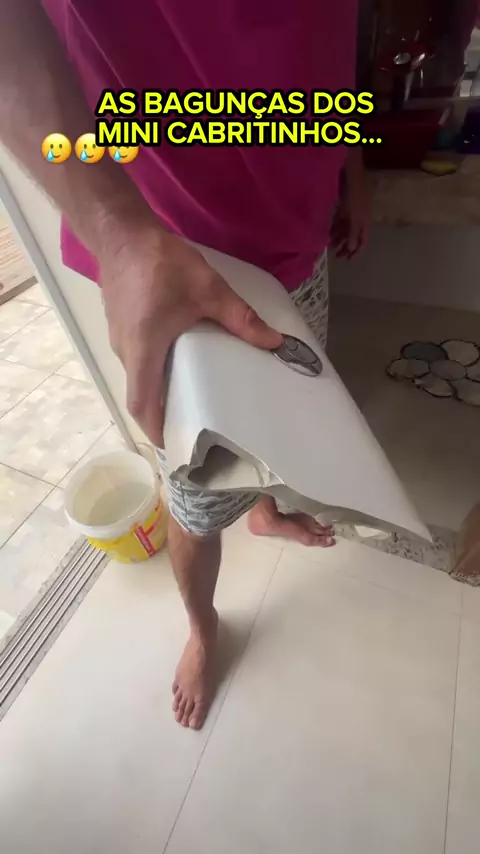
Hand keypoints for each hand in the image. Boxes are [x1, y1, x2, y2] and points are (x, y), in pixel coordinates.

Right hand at [98, 220, 282, 445]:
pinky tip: (176, 364)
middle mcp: (126, 351)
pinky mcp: (120, 326)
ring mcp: (119, 338)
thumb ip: (240, 318)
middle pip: (140, 395)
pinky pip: (136, 359)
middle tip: (191, 427)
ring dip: (157, 392)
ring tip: (188, 399)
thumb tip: (275, 343)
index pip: (143, 404)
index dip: (156, 429)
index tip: (174, 446)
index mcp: (145, 350)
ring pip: (137, 377)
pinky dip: (152, 371)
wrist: (121, 232)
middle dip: (161, 415)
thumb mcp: (208, 289)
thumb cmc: (161, 262)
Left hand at [330, 152, 370, 258]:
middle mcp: (359, 219)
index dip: (356, 252)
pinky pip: (340, 220)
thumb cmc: (355, 197)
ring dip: (339, 238)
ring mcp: (351, 213)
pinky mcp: (344, 206)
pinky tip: (328, 233)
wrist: (352, 175)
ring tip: (329, 246)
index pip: (362, 241)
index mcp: (365, 223)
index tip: (347, 260)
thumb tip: (352, 249)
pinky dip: (335, 227)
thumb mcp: (355, 217)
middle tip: (336, 256)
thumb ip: (353, 233)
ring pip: (345, 229)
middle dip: (346, 247)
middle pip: (353, 237)